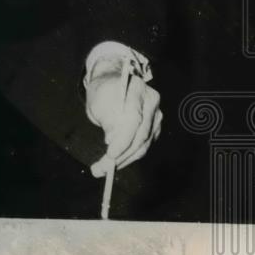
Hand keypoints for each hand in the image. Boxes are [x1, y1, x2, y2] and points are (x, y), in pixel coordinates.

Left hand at [86, 56, 162, 176]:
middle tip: (100, 169)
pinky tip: (115, 163)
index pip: (133, 119)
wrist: (112, 85)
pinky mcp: (155, 128)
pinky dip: (129, 157)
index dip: (123, 139)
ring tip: (102, 169)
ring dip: (123, 160)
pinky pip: (143, 146)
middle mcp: (152, 102)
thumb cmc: (103, 92)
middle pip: (140, 135)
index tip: (109, 154)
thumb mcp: (99, 102)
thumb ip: (107, 119)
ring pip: (143, 144)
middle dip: (120, 155)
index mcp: (137, 89)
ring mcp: (156, 115)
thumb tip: (112, 141)